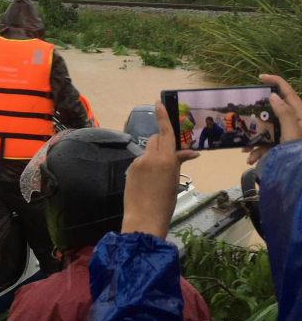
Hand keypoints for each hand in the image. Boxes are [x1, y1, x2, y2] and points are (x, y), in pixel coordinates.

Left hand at [121, 102, 199, 239]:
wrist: (144, 218)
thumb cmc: (165, 202)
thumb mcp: (175, 180)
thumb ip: (178, 162)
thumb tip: (190, 152)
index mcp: (164, 159)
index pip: (165, 132)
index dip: (162, 117)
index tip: (158, 103)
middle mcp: (149, 157)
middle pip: (156, 139)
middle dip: (162, 142)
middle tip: (170, 156)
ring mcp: (137, 163)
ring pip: (148, 152)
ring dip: (155, 156)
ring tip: (159, 176)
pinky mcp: (130, 170)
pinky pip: (141, 162)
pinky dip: (147, 166)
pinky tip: (149, 182)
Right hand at [243, 75, 301, 164]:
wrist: (298, 174)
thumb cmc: (298, 152)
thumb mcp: (292, 132)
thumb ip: (284, 114)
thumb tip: (273, 96)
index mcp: (299, 113)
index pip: (287, 91)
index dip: (275, 81)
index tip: (260, 77)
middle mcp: (293, 120)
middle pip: (273, 110)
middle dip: (257, 117)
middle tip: (246, 117)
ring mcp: (286, 132)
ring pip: (267, 128)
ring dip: (255, 139)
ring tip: (246, 150)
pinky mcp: (281, 144)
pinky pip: (267, 143)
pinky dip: (258, 150)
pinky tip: (252, 159)